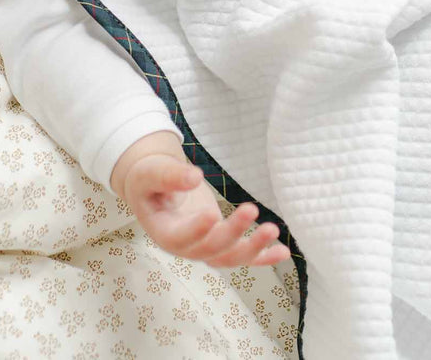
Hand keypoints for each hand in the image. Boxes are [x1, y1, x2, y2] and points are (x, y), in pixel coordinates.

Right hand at [121, 152, 290, 267]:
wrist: (155, 187)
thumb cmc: (149, 180)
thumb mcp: (151, 173)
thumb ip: (168, 175)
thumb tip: (194, 177)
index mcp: (163, 232)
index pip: (180, 238)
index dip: (196, 230)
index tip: (211, 213)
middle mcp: (186, 247)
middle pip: (210, 249)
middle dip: (232, 233)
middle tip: (251, 208)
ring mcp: (205, 248)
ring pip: (230, 257)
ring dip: (253, 247)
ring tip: (273, 230)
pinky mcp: (222, 243)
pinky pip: (243, 256)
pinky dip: (263, 257)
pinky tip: (282, 252)